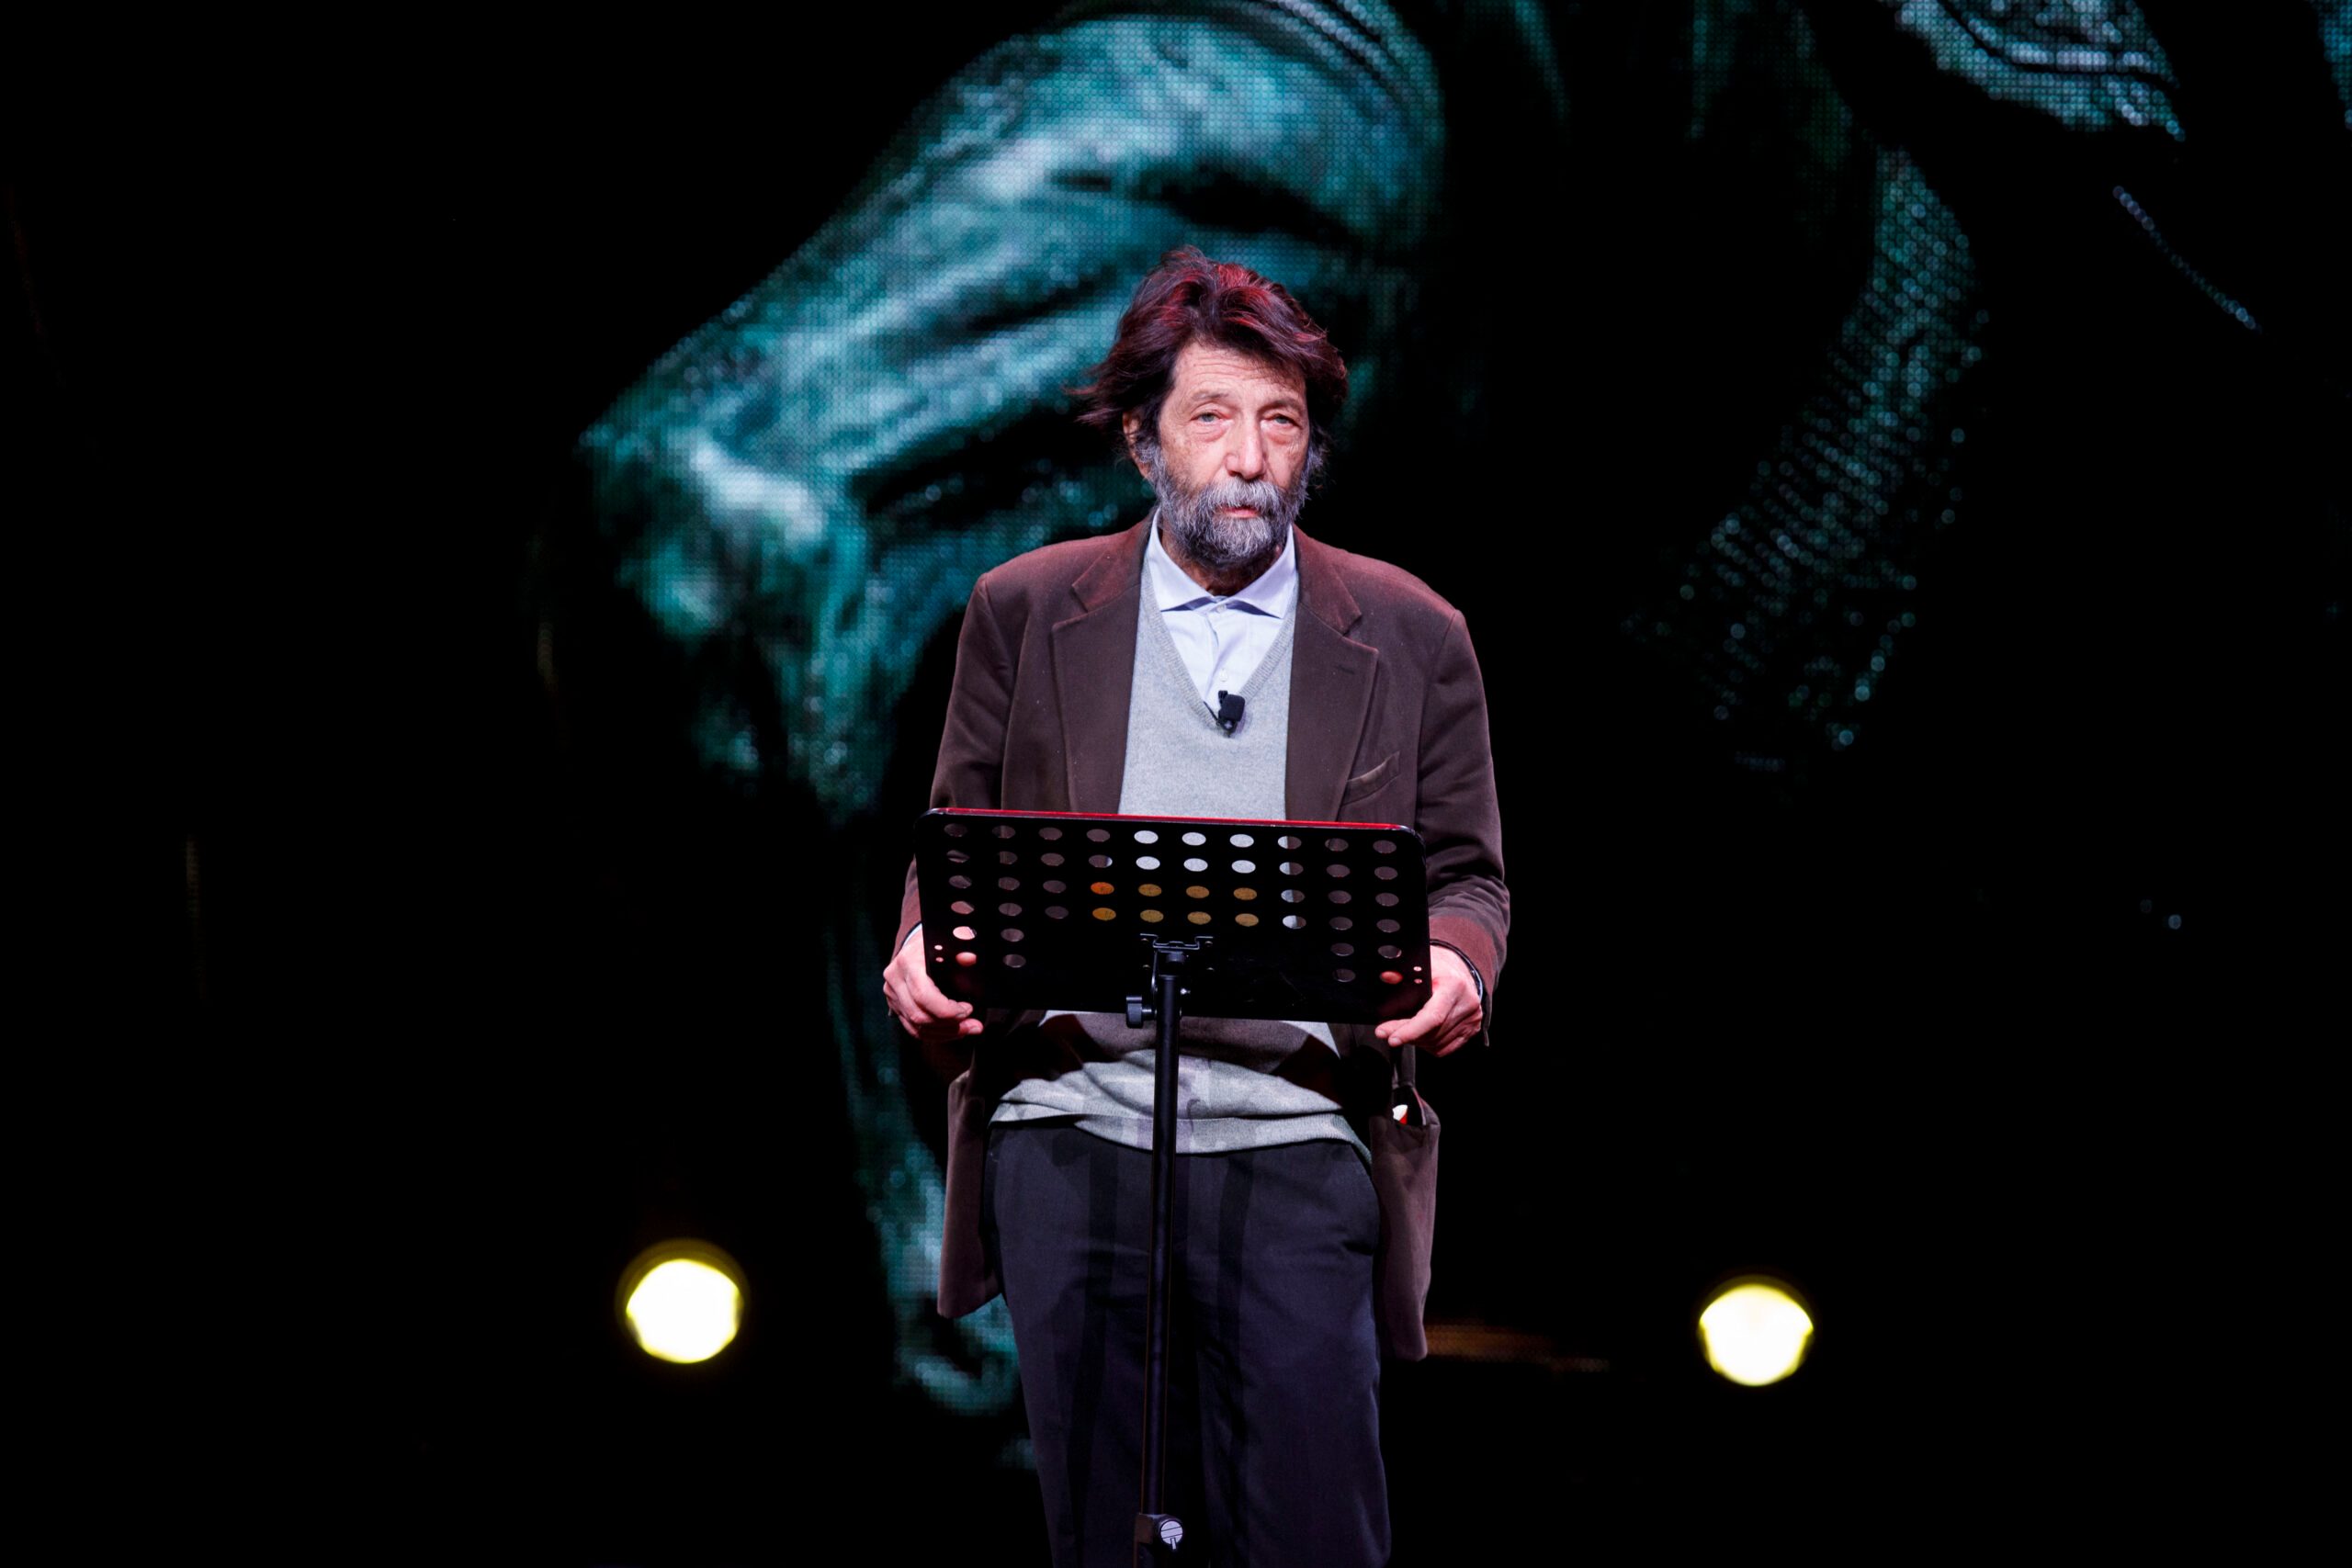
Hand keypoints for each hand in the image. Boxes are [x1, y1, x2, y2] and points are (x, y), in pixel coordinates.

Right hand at [882, 926, 985, 1044]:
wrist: (914, 944)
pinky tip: (952, 1031)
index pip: (923, 995)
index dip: (947, 1009)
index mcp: (908, 963)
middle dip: (951, 1025)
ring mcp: (893, 995)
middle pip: (919, 1015)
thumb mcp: (948, 942)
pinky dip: (934, 1034)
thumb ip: (961, 949)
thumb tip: (970, 959)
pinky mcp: (895, 1006)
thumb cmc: (933, 943)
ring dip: (945, 1033)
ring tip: (967, 1029)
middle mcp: (896, 980)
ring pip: (916, 1026)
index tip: (968, 1009)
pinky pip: (913, 1028)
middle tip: (974, 1025)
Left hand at [1375, 946, 1481, 1056]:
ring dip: (1417, 1041)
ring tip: (1404, 1031)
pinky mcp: (1472, 1028)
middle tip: (1386, 1032)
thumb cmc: (1440, 967)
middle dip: (1406, 1035)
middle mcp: (1466, 1003)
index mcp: (1453, 986)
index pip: (1432, 1017)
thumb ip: (1403, 971)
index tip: (1391, 1036)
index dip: (1410, 1030)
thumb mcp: (1421, 963)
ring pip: (1437, 1043)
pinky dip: (1429, 1045)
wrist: (1461, 970)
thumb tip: (1387, 976)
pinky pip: (1445, 1048)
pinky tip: (1420, 1036)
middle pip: (1432, 1032)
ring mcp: (1472, 1018)